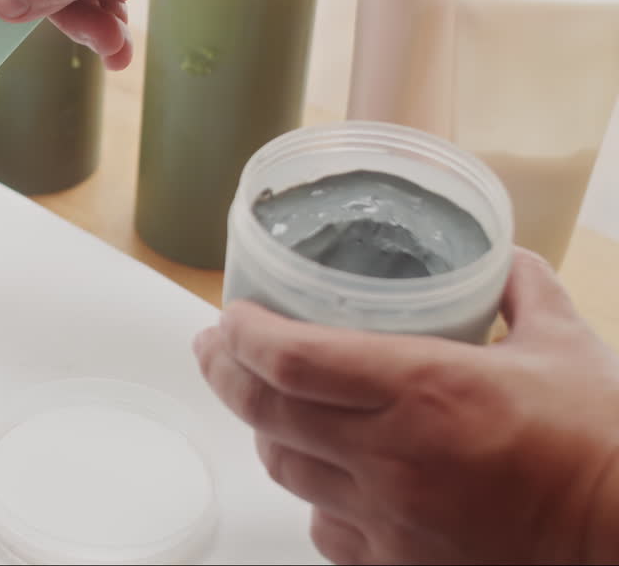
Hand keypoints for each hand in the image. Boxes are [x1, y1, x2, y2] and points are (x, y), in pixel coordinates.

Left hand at [195, 249, 618, 563]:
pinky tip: (322, 473)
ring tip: (265, 401)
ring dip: (265, 430)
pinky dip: (312, 494)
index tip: (230, 315)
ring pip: (285, 468)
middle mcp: (392, 455)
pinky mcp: (398, 564)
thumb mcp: (566, 346)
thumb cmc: (602, 446)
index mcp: (425, 388)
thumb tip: (503, 260)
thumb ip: (524, 291)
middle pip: (265, 411)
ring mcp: (389, 517)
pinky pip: (322, 526)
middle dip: (225, 372)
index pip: (291, 358)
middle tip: (215, 348)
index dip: (242, 333)